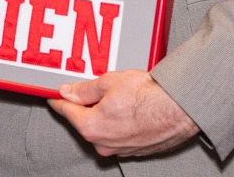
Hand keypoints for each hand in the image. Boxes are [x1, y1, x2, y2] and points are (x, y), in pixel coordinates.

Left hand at [48, 70, 199, 157]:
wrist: (179, 109)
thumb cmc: (149, 96)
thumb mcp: (108, 82)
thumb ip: (84, 90)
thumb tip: (68, 92)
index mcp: (91, 127)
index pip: (66, 111)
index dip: (59, 99)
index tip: (53, 95)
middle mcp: (103, 144)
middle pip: (85, 122)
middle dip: (87, 106)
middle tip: (97, 90)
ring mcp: (120, 150)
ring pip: (103, 130)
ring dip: (106, 115)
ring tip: (121, 98)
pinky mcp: (135, 150)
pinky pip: (119, 135)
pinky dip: (121, 124)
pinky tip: (131, 110)